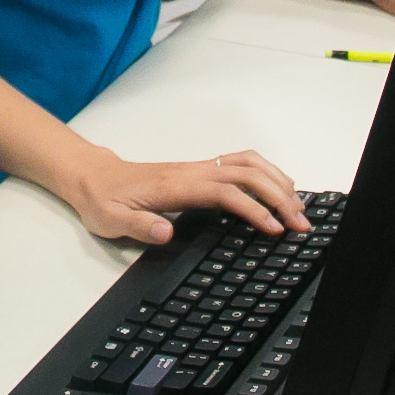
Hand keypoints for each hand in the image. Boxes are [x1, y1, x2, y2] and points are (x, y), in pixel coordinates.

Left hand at [57, 147, 309, 245]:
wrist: (94, 177)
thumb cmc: (103, 199)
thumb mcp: (110, 220)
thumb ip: (138, 226)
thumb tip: (164, 231)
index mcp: (176, 186)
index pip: (225, 193)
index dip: (253, 209)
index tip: (274, 228)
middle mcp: (192, 172)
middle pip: (246, 174)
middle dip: (278, 196)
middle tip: (300, 223)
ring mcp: (197, 168)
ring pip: (246, 164)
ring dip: (276, 181)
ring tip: (298, 206)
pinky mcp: (199, 171)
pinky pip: (239, 164)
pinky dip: (265, 172)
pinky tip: (277, 187)